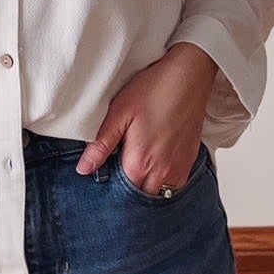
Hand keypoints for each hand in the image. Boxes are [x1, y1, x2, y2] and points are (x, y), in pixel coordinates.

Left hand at [75, 43, 218, 192]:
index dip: (108, 188)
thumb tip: (84, 169)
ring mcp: (179, 169)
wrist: (189, 75)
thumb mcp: (119, 113)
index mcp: (140, 163)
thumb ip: (101, 145)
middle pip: (138, 197)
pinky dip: (161, 181)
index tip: (104, 174)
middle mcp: (162, 172)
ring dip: (145, 186)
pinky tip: (153, 162)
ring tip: (136, 165)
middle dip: (127, 190)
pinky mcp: (189, 162)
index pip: (119, 194)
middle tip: (118, 167)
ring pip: (157, 193)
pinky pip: (173, 185)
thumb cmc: (155, 89)